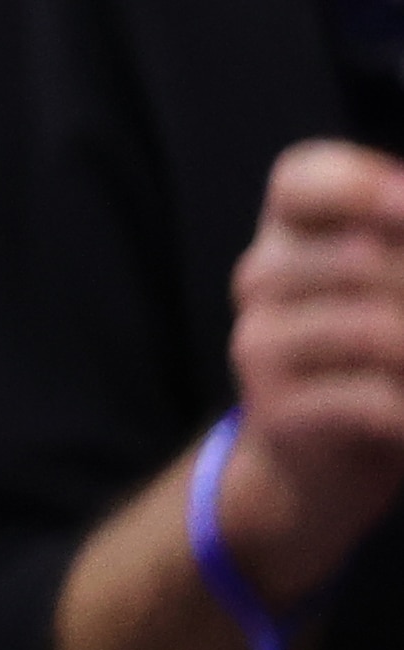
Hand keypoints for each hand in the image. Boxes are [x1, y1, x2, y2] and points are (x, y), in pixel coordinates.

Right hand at [216, 141, 403, 605]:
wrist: (313, 468)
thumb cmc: (371, 365)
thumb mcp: (383, 292)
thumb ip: (396, 252)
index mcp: (287, 236)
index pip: (300, 181)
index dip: (357, 184)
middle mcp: (259, 280)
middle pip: (361, 258)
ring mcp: (259, 344)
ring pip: (374, 331)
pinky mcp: (275, 408)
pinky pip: (370, 399)